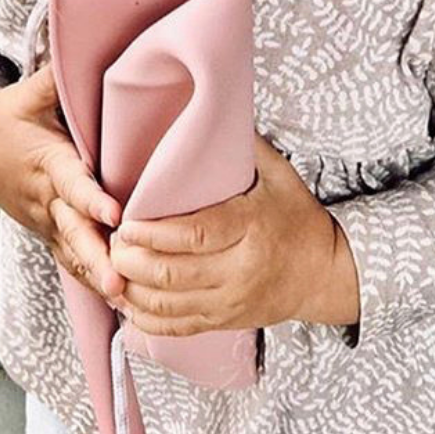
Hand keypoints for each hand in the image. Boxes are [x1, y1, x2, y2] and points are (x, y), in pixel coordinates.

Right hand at [0, 60, 128, 306]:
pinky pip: (70, 259)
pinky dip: (90, 280)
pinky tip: (119, 302)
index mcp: (45, 160)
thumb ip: (58, 79)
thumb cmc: (8, 117)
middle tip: (120, 281)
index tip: (114, 213)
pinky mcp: (48, 232)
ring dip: (96, 277)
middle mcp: (45, 197)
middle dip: (96, 257)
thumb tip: (88, 48)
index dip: (91, 198)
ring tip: (126, 300)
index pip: (71, 182)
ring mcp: (45, 220)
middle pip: (73, 232)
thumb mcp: (27, 94)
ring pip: (72, 253)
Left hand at [107, 131, 336, 336]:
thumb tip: (210, 105)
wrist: (324, 272)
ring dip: (131, 289)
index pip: (196, 235)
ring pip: (169, 305)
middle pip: (173, 274)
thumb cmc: (296, 217)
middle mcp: (240, 270)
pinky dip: (145, 319)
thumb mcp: (278, 174)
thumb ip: (242, 145)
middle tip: (110, 242)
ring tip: (111, 266)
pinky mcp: (224, 322)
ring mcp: (231, 301)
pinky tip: (126, 301)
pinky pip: (177, 328)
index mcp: (251, 228)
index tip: (127, 222)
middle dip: (132, 261)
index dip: (155, 233)